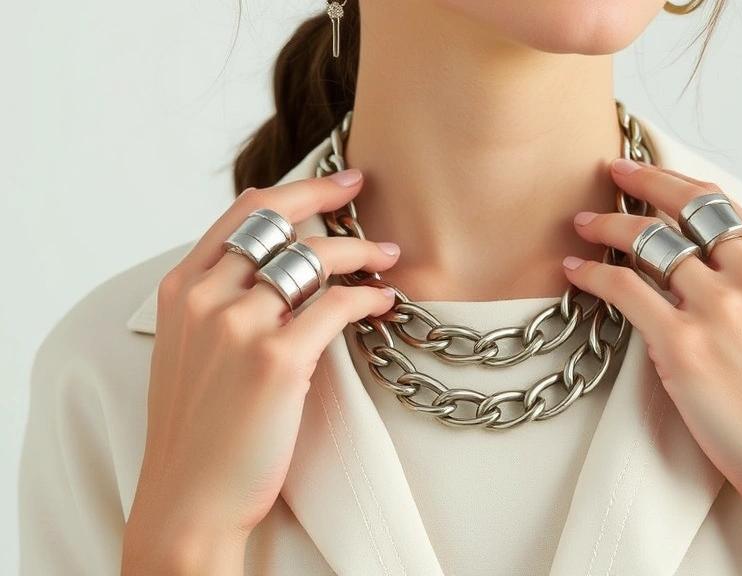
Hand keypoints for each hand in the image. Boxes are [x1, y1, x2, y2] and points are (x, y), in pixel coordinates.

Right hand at [123, 169, 397, 571]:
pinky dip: (368, 296)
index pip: (243, 211)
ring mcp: (238, 326)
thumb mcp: (188, 350)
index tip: (334, 182)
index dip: (295, 188)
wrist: (189, 497)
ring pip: (313, 257)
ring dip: (360, 250)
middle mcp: (205, 297)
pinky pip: (338, 305)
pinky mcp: (276, 361)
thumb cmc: (197, 429)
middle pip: (279, 218)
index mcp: (180, 289)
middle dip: (328, 195)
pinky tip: (383, 301)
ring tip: (387, 256)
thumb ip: (218, 302)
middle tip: (365, 191)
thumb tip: (272, 269)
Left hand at [563, 159, 741, 574]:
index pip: (719, 204)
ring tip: (583, 223)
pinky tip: (575, 270)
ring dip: (608, 227)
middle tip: (609, 173)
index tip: (646, 172)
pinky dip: (594, 275)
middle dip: (640, 184)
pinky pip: (626, 291)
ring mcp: (717, 309)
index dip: (675, 182)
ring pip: (649, 243)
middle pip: (681, 212)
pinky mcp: (683, 346)